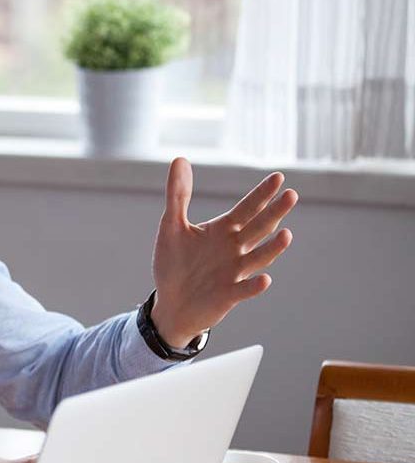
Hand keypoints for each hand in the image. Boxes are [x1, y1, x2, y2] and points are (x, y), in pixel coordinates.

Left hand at [151, 158, 297, 347]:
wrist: (170, 303)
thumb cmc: (175, 264)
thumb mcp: (171, 226)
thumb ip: (178, 195)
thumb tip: (180, 159)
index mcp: (223, 231)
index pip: (247, 209)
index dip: (261, 194)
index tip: (279, 177)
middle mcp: (235, 249)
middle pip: (258, 228)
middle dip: (274, 213)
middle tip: (291, 195)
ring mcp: (234, 273)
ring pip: (258, 258)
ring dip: (272, 248)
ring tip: (286, 234)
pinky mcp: (228, 295)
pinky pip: (244, 290)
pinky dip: (254, 286)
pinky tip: (265, 280)